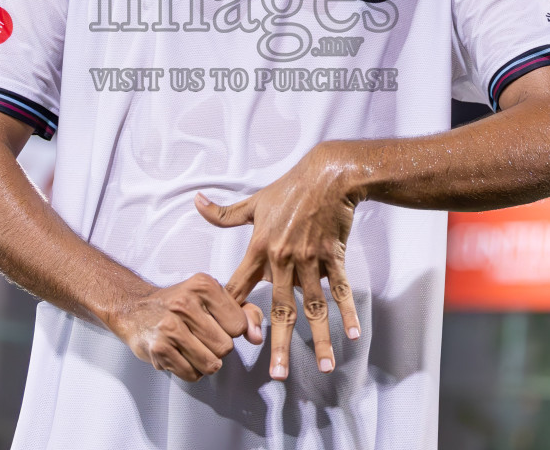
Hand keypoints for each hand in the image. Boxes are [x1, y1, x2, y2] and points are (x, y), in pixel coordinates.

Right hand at [106, 273, 262, 381]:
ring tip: (191, 346)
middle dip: (217, 347)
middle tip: (200, 336)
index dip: (231, 329)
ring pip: (211, 364)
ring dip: (205, 361)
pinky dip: (189, 370)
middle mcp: (185, 304)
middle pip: (226, 347)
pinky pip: (192, 374)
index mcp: (203, 285)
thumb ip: (243, 312)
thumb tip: (256, 337)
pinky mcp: (159, 349)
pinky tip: (179, 353)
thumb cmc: (179, 304)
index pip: (238, 325)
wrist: (135, 309)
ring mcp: (170, 327)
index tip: (216, 323)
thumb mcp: (212, 297)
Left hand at [195, 143, 361, 380]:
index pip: (241, 285)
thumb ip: (224, 213)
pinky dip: (347, 312)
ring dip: (320, 338)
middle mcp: (284, 259)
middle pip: (280, 309)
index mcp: (261, 247)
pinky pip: (340, 289)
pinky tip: (352, 335)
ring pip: (314, 306)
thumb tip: (196, 202)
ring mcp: (310, 260)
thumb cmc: (289, 189)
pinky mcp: (332, 256)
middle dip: (279, 343)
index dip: (234, 311)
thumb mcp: (254, 202)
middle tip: (277, 374)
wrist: (327, 176)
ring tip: (323, 366)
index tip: (230, 338)